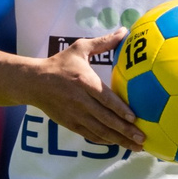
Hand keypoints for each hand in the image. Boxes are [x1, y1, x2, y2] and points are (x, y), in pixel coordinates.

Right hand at [27, 31, 147, 152]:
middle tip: (143, 139)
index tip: (134, 117)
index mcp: (84, 82)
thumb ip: (103, 42)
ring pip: (100, 131)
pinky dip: (104, 140)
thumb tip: (124, 31)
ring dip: (119, 140)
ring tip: (136, 147)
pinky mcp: (70, 123)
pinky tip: (117, 143)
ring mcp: (75, 114)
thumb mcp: (79, 48)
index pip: (104, 98)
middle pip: (106, 119)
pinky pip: (90, 135)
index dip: (120, 109)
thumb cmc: (59, 63)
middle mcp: (80, 101)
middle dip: (125, 130)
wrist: (34, 82)